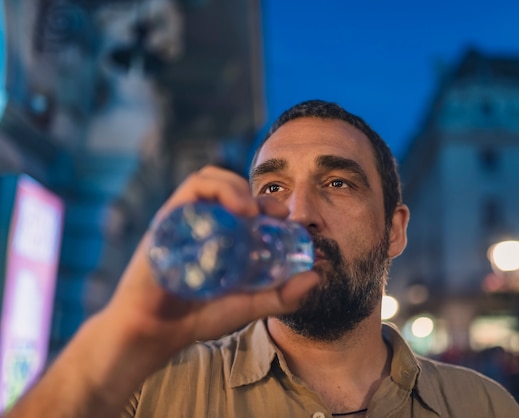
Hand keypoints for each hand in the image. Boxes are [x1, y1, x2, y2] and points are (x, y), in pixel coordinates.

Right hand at [1, 166, 317, 417]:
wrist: (154, 332)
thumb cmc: (198, 317)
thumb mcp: (249, 306)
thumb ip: (281, 296)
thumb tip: (315, 277)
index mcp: (219, 234)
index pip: (244, 204)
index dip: (268, 204)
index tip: (286, 217)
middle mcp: (201, 222)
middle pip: (228, 185)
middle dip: (254, 191)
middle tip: (275, 212)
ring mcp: (183, 219)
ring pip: (209, 179)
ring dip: (235, 186)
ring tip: (252, 209)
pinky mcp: (167, 220)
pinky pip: (190, 190)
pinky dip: (217, 190)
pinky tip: (237, 210)